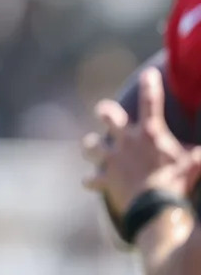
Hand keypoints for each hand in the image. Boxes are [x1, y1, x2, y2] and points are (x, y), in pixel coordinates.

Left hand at [81, 67, 200, 213]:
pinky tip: (90, 182)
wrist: (156, 208)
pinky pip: (92, 180)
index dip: (150, 85)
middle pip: (106, 114)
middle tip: (106, 112)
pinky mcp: (105, 179)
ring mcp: (112, 159)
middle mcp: (126, 141)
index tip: (149, 73)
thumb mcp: (195, 162)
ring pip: (91, 144)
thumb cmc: (177, 182)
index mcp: (149, 133)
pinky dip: (91, 181)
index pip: (150, 101)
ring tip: (94, 147)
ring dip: (92, 146)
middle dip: (105, 111)